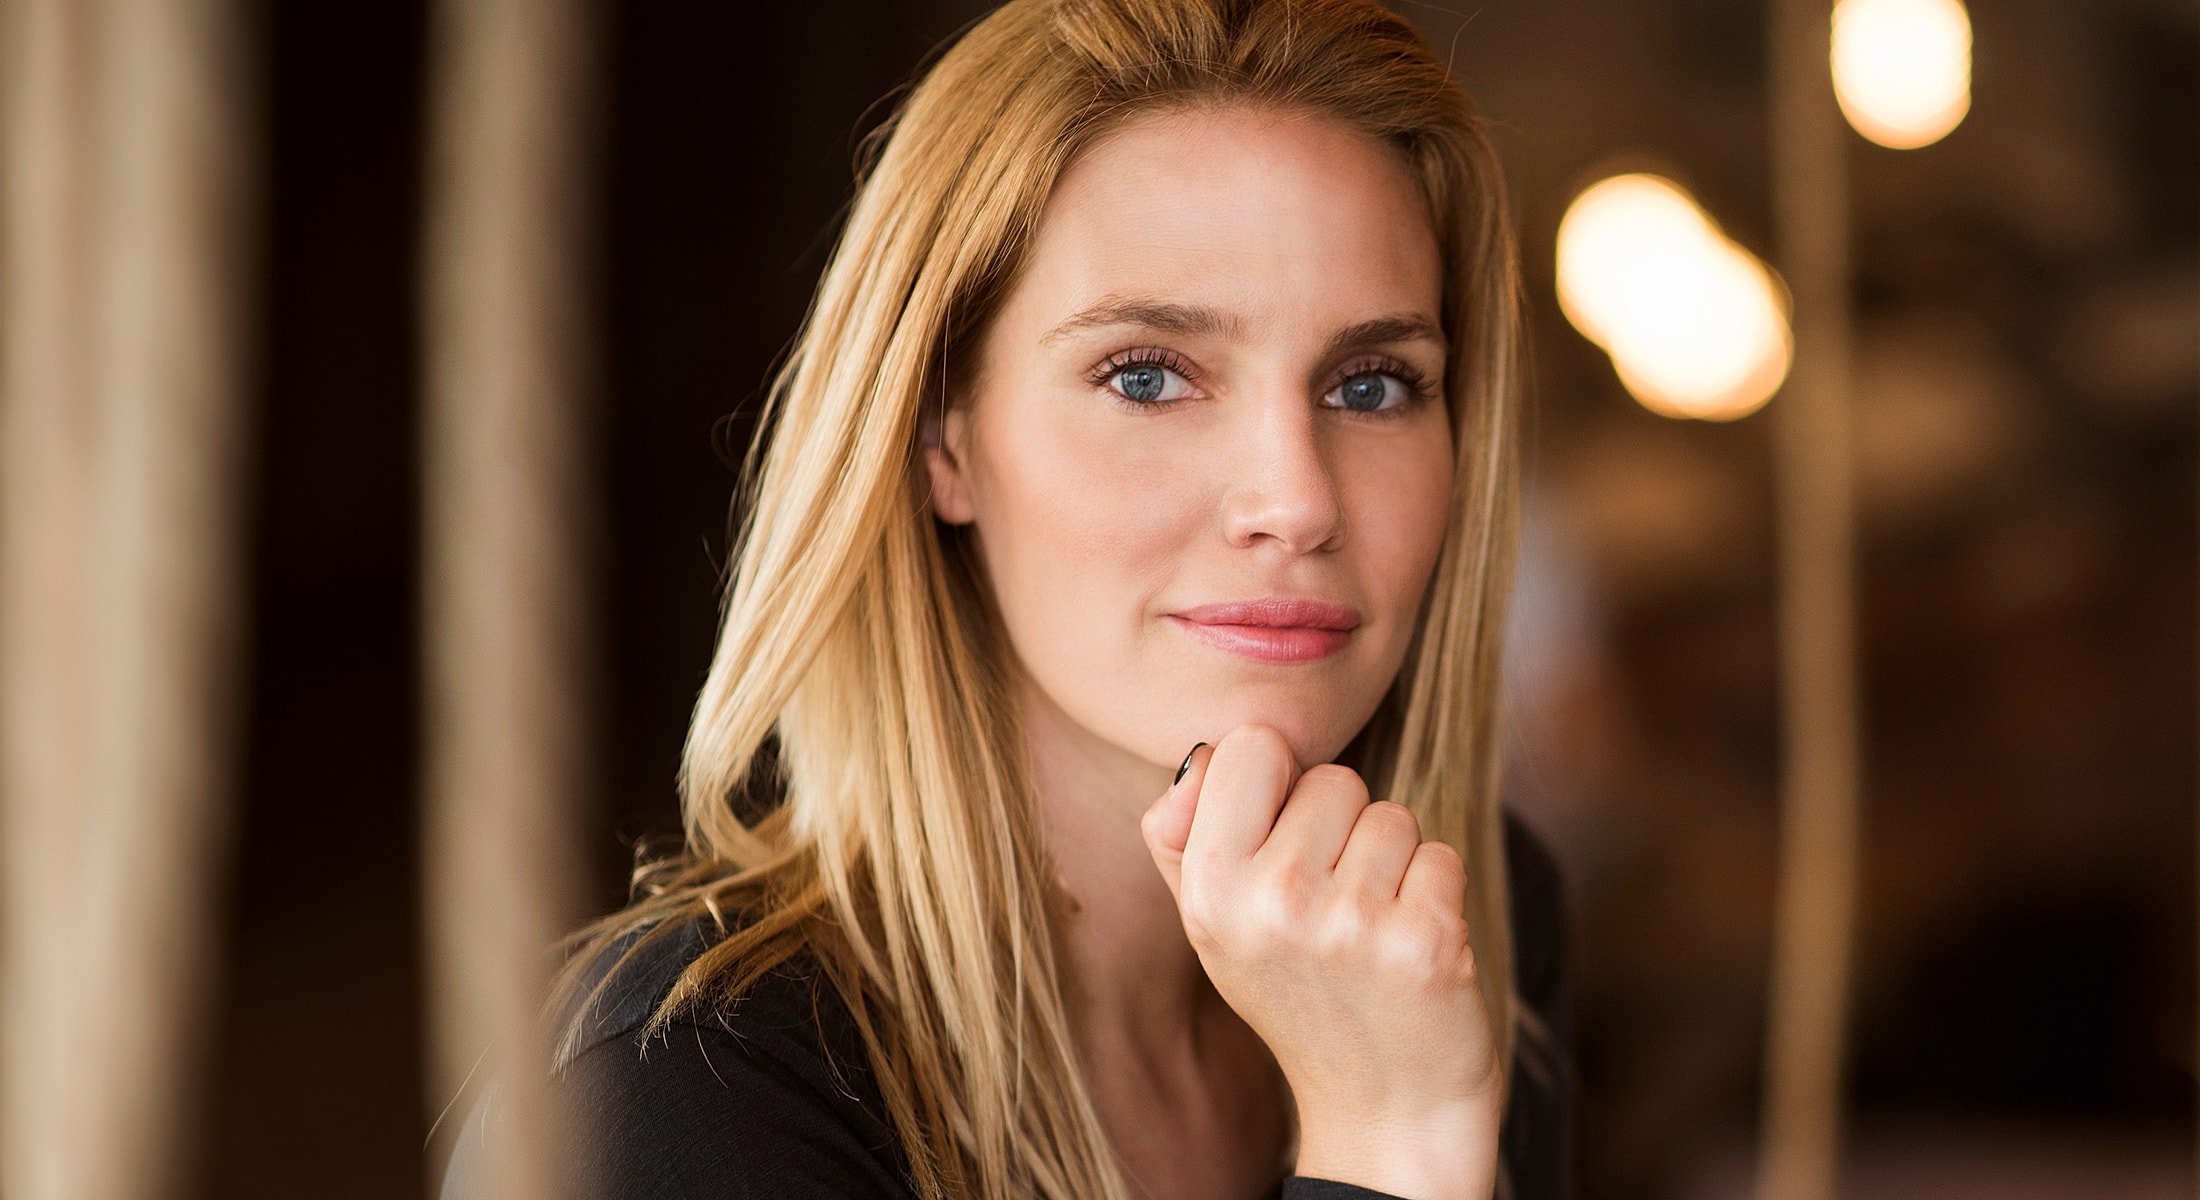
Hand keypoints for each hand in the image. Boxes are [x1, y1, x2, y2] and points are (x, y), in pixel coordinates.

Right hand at [1141, 725, 1500, 1199]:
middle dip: (1342, 830)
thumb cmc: (1298, 994)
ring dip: (1393, 864)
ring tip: (1370, 933)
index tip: (1285, 842)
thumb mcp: (1215, 924)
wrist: (1382, 1109)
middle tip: (1332, 910)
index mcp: (1208, 890)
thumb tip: (1198, 755)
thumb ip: (1185, 835)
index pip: (1251, 744)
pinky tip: (1410, 950)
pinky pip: (1440, 855)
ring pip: (1392, 815)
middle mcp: (1271, 903)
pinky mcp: (1424, 943)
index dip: (1279, 783)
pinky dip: (1436, 894)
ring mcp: (1349, 925)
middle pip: (1333, 778)